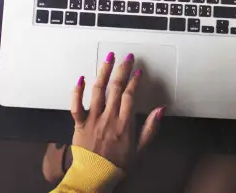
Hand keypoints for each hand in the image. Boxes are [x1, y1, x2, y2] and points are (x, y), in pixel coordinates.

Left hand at [70, 52, 163, 168]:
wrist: (95, 177)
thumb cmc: (117, 165)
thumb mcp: (141, 149)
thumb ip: (150, 128)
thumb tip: (160, 110)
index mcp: (123, 124)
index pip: (130, 95)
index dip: (135, 81)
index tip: (138, 71)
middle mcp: (108, 118)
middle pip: (115, 88)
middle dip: (122, 70)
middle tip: (127, 58)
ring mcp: (93, 119)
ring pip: (98, 90)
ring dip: (104, 72)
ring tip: (108, 58)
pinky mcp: (79, 124)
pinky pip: (76, 105)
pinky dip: (77, 91)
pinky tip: (81, 78)